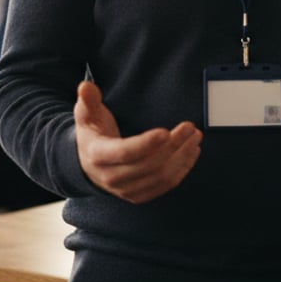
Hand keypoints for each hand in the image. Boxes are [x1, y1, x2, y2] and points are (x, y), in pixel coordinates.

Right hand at [74, 80, 200, 203]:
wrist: (87, 164)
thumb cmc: (92, 134)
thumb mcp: (86, 115)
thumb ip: (88, 100)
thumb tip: (85, 86)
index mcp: (99, 156)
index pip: (125, 152)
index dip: (146, 143)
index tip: (166, 132)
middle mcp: (111, 177)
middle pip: (149, 164)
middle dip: (173, 146)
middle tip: (190, 127)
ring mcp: (126, 190)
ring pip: (161, 176)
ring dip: (183, 157)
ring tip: (195, 137)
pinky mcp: (140, 195)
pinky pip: (165, 185)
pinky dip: (182, 169)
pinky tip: (191, 152)